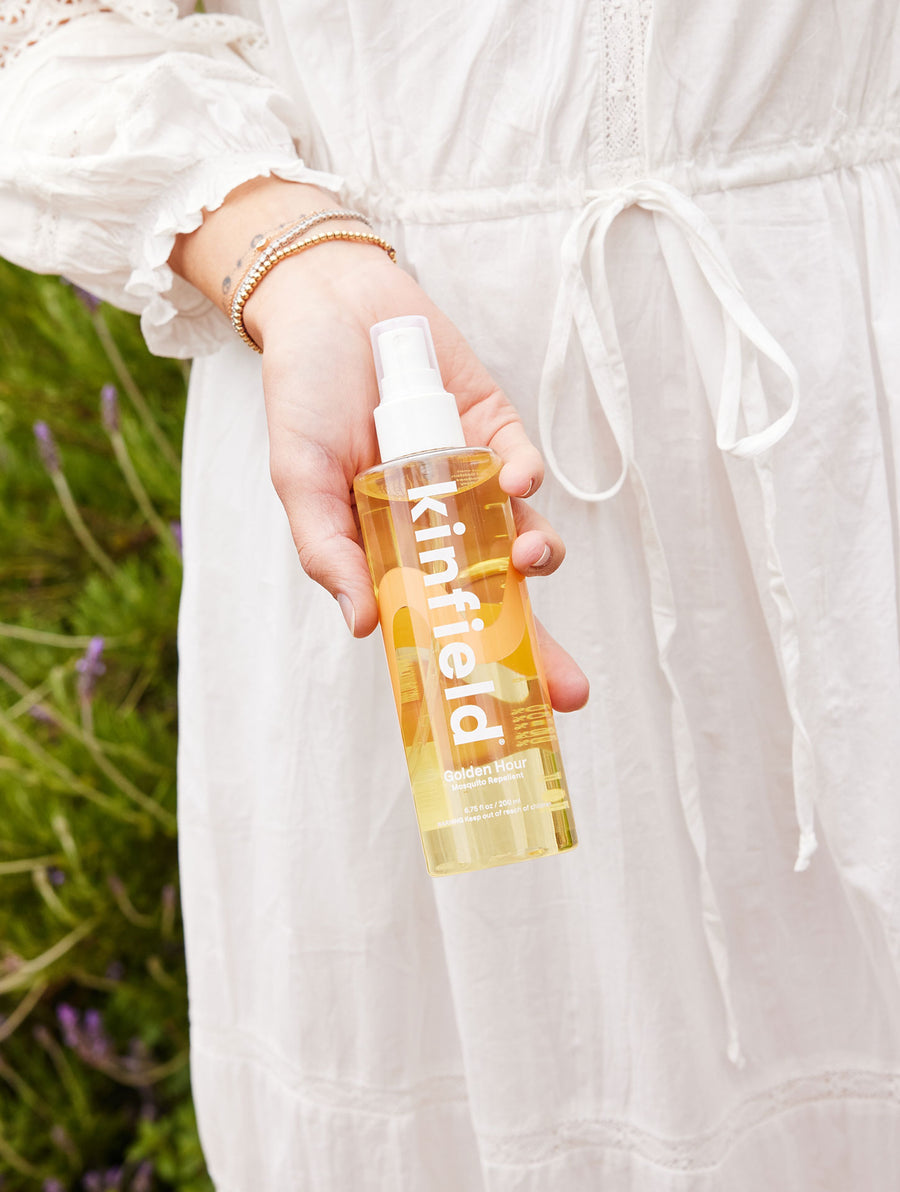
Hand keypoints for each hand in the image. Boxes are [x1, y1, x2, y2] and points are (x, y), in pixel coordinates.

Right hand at [170, 180, 588, 711]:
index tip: (500, 715)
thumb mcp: (300, 481)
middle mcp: (437, 527)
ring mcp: (470, 481)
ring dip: (534, 560)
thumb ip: (328, 553)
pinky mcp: (495, 431)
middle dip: (536, 646)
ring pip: (518, 539)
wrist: (331, 303)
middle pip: (494, 600)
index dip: (467, 667)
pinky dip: (527, 483)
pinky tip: (519, 488)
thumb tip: (361, 628)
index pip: (435, 623)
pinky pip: (521, 468)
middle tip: (569, 692)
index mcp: (388, 551)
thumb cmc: (304, 397)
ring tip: (529, 563)